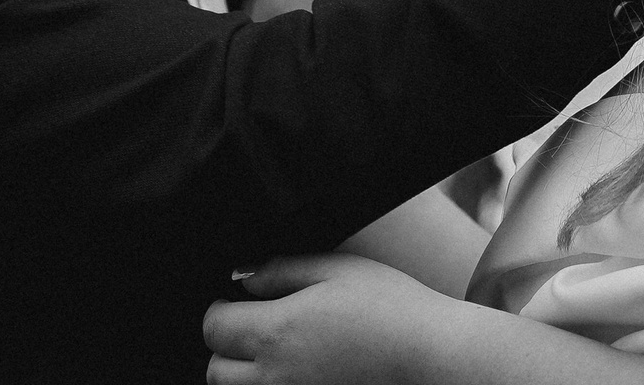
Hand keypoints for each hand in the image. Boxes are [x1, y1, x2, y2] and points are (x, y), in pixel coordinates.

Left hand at [204, 253, 464, 384]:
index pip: (214, 328)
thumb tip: (241, 277)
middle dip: (228, 348)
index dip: (221, 310)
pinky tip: (300, 374)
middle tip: (255, 330)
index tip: (235, 303)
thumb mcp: (336, 269)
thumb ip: (281, 271)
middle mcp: (276, 378)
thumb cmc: (391, 309)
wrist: (430, 359)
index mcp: (278, 332)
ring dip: (246, 376)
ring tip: (281, 355)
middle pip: (216, 372)